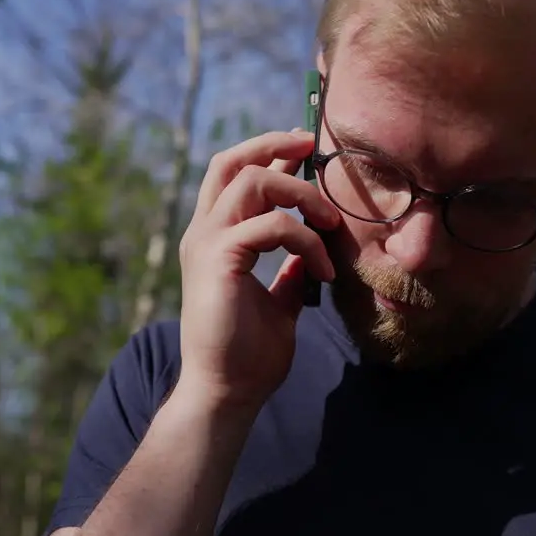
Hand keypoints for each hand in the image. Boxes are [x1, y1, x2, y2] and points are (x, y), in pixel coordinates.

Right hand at [175, 130, 341, 410]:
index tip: (305, 150)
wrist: (227, 391)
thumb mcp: (278, 303)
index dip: (268, 154)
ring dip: (301, 193)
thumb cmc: (249, 354)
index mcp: (215, 239)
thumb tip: (307, 256)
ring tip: (330, 222)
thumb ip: (288, 274)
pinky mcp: (219, 260)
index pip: (235, 176)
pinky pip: (272, 226)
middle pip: (231, 162)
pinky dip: (305, 240)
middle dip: (273, 144)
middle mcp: (204, 233)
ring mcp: (207, 243)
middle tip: (311, 145)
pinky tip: (322, 268)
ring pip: (252, 181)